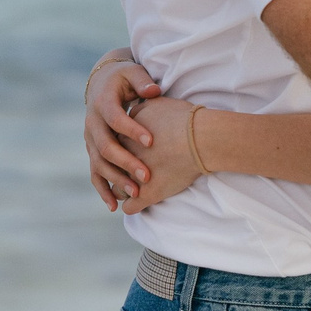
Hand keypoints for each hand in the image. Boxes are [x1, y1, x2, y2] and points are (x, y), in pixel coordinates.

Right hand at [84, 52, 161, 210]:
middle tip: (147, 176)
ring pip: (99, 164)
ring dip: (116, 180)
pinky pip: (95, 173)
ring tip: (136, 194)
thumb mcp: (132, 72)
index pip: (116, 119)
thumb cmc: (123, 79)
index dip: (132, 130)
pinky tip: (115, 206)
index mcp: (102, 103)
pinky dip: (103, 190)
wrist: (102, 84)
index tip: (152, 141)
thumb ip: (142, 80)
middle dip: (126, 163)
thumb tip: (153, 91)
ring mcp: (90, 140)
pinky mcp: (92, 151)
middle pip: (106, 147)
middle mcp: (92, 123)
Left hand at [113, 97, 207, 215]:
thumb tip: (137, 108)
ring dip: (121, 192)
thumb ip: (142, 106)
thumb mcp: (156, 104)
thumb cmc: (181, 119)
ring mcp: (134, 177)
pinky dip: (131, 207)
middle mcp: (125, 157)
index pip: (113, 146)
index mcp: (124, 136)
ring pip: (118, 190)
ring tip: (128, 193)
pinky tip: (134, 206)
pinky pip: (130, 206)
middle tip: (123, 175)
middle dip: (117, 173)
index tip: (126, 153)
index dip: (120, 151)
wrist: (199, 137)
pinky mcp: (147, 194)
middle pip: (112, 169)